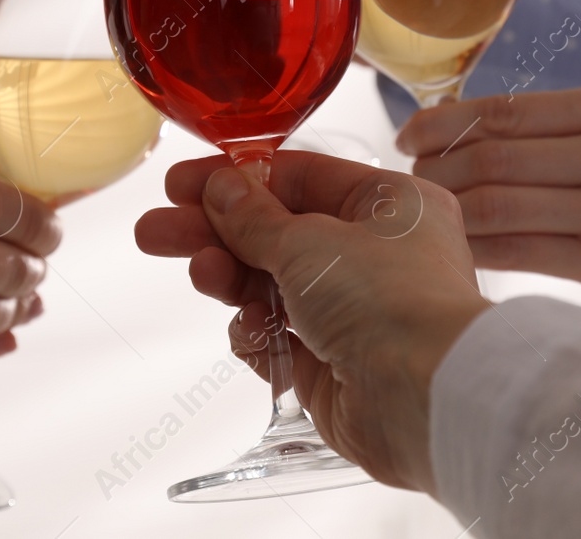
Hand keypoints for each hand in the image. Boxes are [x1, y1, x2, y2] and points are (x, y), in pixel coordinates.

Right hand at [136, 152, 487, 492]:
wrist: (424, 400)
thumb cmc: (390, 303)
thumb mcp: (308, 242)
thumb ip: (253, 218)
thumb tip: (220, 189)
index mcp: (389, 205)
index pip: (299, 179)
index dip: (237, 180)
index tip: (180, 185)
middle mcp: (375, 254)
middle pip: (276, 233)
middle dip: (214, 232)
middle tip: (156, 233)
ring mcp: (353, 312)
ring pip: (271, 285)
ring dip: (231, 278)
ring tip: (203, 276)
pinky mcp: (331, 364)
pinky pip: (276, 338)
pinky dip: (256, 332)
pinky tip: (248, 330)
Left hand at [398, 84, 580, 313]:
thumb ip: (564, 128)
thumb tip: (462, 131)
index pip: (504, 110)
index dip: (442, 124)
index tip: (407, 137)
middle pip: (493, 157)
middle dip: (436, 170)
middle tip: (407, 181)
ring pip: (497, 204)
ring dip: (447, 210)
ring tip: (424, 217)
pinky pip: (520, 252)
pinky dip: (477, 249)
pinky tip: (455, 251)